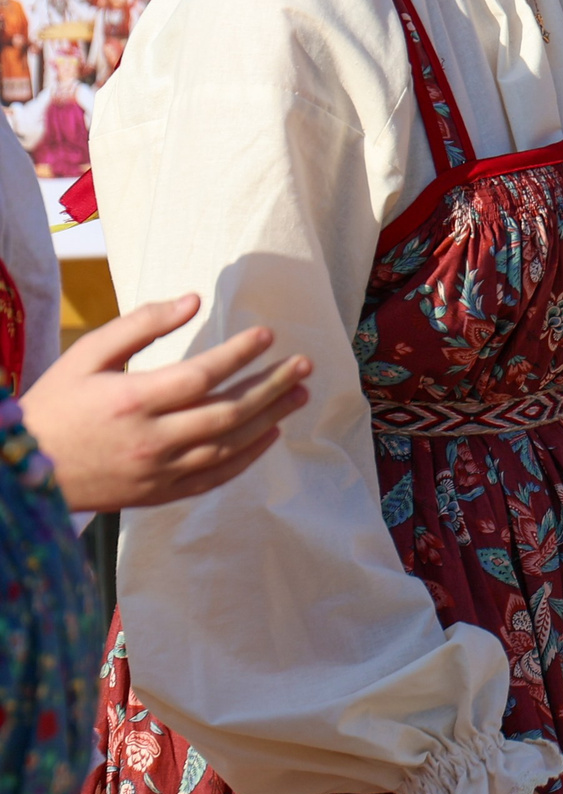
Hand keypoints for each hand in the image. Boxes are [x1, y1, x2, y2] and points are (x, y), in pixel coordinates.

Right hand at [22, 296, 312, 513]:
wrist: (24, 470)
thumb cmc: (56, 404)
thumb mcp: (88, 354)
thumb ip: (141, 324)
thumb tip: (193, 300)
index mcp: (131, 401)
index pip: (201, 375)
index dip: (239, 354)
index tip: (267, 334)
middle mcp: (150, 439)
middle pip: (228, 412)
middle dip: (272, 386)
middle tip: (303, 364)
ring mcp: (158, 471)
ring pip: (230, 445)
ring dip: (270, 418)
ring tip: (299, 393)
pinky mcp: (160, 493)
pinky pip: (216, 476)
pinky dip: (248, 456)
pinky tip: (271, 434)